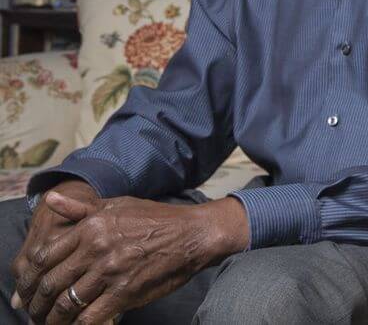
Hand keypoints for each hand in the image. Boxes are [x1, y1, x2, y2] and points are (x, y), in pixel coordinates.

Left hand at [17, 191, 247, 323]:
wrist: (193, 235)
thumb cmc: (156, 218)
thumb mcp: (118, 205)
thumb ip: (81, 207)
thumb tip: (51, 199)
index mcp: (91, 226)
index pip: (44, 256)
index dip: (30, 278)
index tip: (29, 289)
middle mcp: (96, 248)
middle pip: (50, 283)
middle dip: (37, 303)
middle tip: (35, 312)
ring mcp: (110, 272)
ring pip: (66, 304)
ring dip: (53, 318)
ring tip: (51, 323)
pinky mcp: (125, 293)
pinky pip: (90, 317)